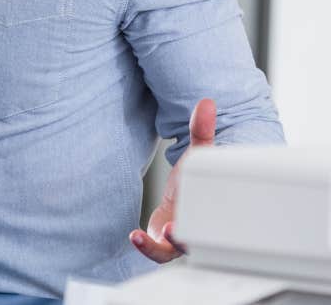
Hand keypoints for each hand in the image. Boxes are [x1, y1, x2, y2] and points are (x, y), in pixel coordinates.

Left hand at [130, 97, 215, 262]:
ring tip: (143, 236)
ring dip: (160, 248)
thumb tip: (206, 102)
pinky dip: (147, 246)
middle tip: (172, 232)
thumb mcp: (198, 154)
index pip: (220, 226)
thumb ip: (202, 131)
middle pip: (197, 243)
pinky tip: (134, 235)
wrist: (184, 195)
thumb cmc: (195, 179)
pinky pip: (157, 251)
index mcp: (214, 212)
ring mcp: (181, 239)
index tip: (195, 219)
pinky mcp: (164, 242)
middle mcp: (200, 229)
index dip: (212, 228)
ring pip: (173, 252)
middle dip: (185, 241)